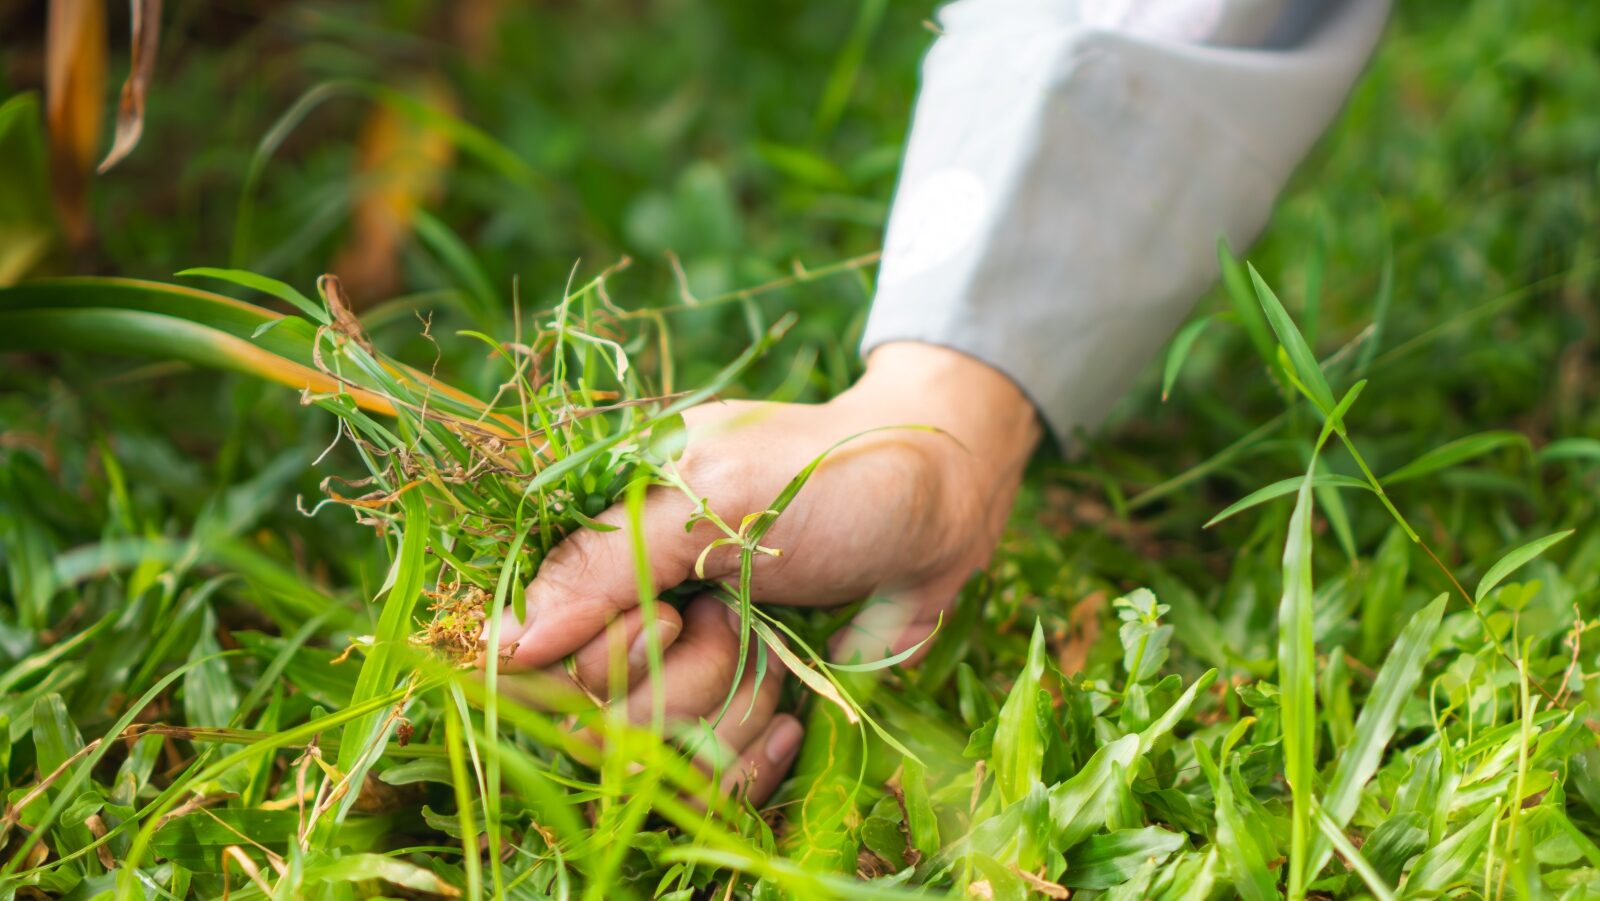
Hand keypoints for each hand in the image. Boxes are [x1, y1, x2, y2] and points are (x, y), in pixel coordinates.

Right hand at [490, 342, 1039, 800]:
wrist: (939, 499)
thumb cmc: (825, 477)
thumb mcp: (712, 497)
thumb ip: (605, 560)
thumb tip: (510, 642)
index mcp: (605, 551)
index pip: (543, 654)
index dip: (607, 656)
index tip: (674, 618)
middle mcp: (631, 619)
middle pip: (598, 716)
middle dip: (684, 677)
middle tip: (738, 616)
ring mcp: (684, 674)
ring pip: (659, 758)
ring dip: (734, 706)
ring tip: (777, 648)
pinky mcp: (734, 716)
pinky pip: (711, 783)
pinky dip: (757, 758)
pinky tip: (791, 716)